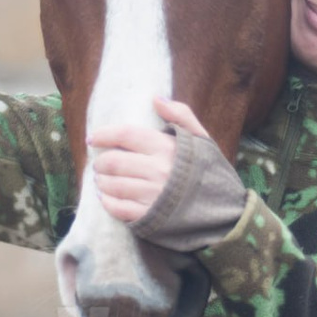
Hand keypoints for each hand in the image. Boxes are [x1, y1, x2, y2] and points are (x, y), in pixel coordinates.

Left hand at [90, 97, 208, 222]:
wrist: (224, 214)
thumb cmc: (209, 173)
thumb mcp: (202, 139)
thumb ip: (181, 115)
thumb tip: (156, 98)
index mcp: (167, 148)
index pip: (125, 135)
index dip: (104, 135)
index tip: (93, 138)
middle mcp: (157, 170)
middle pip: (113, 162)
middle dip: (100, 162)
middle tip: (99, 164)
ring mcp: (152, 195)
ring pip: (112, 185)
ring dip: (101, 182)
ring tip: (101, 180)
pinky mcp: (149, 217)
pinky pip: (118, 208)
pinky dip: (107, 202)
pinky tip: (107, 198)